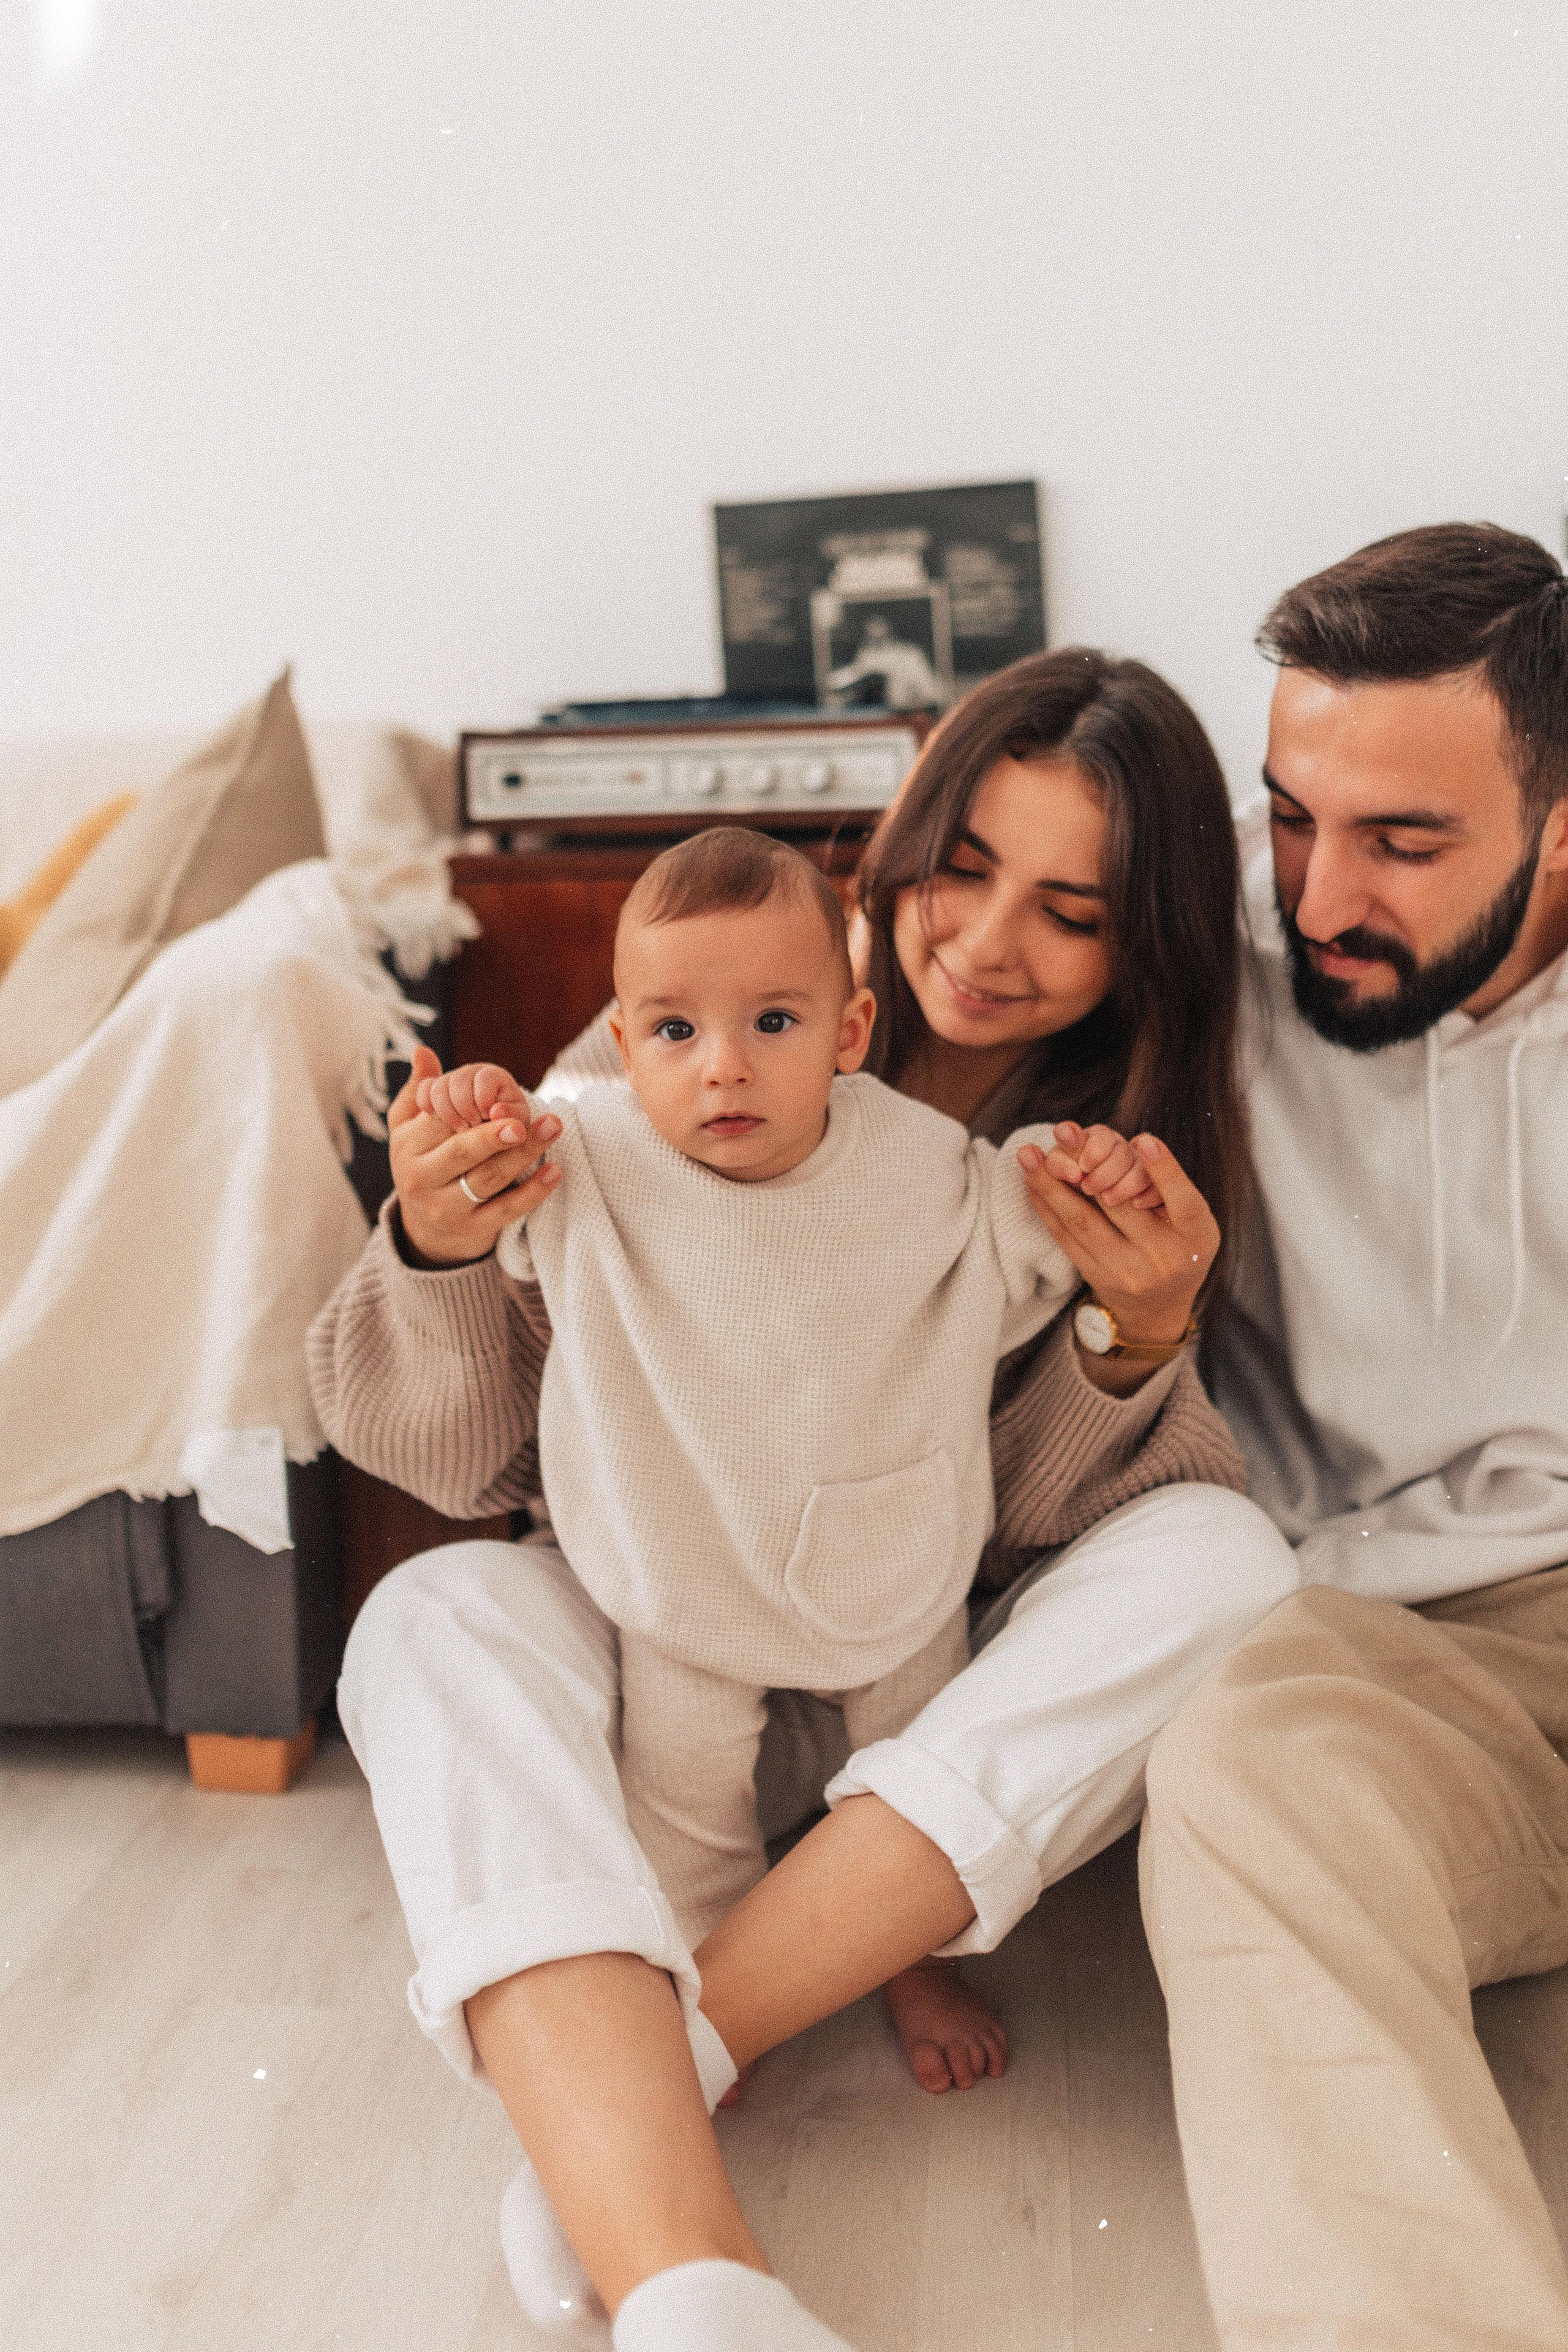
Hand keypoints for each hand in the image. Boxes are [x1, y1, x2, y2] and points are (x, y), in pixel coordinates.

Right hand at [390, 1046, 561, 1267]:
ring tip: (552, 1129)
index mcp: (407, 1147)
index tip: (499, 1095)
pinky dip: (533, 1193)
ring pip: (488, 1180)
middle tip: (523, 1118)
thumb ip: (418, 1090)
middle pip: (463, 1153)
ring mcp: (446, 1208)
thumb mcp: (409, 1126)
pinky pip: (507, 1211)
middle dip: (495, 1134)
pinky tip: (555, 1171)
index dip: (471, 1107)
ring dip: (523, 1155)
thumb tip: (423, 1051)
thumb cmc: (424, 1161)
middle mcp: (420, 1179)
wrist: (426, 1226)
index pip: (441, 1122)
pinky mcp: (473, 1229)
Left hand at [1016, 1127, 1218, 1346]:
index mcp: (1196, 1236)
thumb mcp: (1190, 1218)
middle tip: (1062, 1132)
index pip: (1183, 1202)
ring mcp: (1127, 1271)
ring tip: (1028, 1155)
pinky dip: (1045, 1206)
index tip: (1143, 1140)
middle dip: (1086, 1166)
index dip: (1164, 1171)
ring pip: (1082, 1221)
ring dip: (1050, 1184)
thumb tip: (1134, 1143)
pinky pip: (1064, 1237)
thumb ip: (1169, 1185)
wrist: (1159, 1305)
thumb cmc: (1178, 1243)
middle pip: (1120, 1207)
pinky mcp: (1096, 1276)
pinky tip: (1031, 1182)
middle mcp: (1163, 1257)